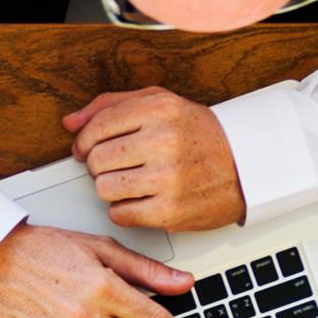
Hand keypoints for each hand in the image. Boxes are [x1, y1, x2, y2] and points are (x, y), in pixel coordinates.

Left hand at [64, 88, 244, 231]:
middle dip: (97, 166)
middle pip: (97, 160)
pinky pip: (120, 214)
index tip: (85, 149)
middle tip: (114, 167)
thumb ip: (112, 106)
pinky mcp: (170, 211)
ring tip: (128, 183)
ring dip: (109, 188)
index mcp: (160, 109)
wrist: (247, 168)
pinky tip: (140, 200)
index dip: (84, 141)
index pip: (98, 125)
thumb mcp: (162, 104)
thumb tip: (70, 123)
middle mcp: (164, 140)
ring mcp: (168, 178)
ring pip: (104, 188)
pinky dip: (123, 210)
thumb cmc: (201, 136)